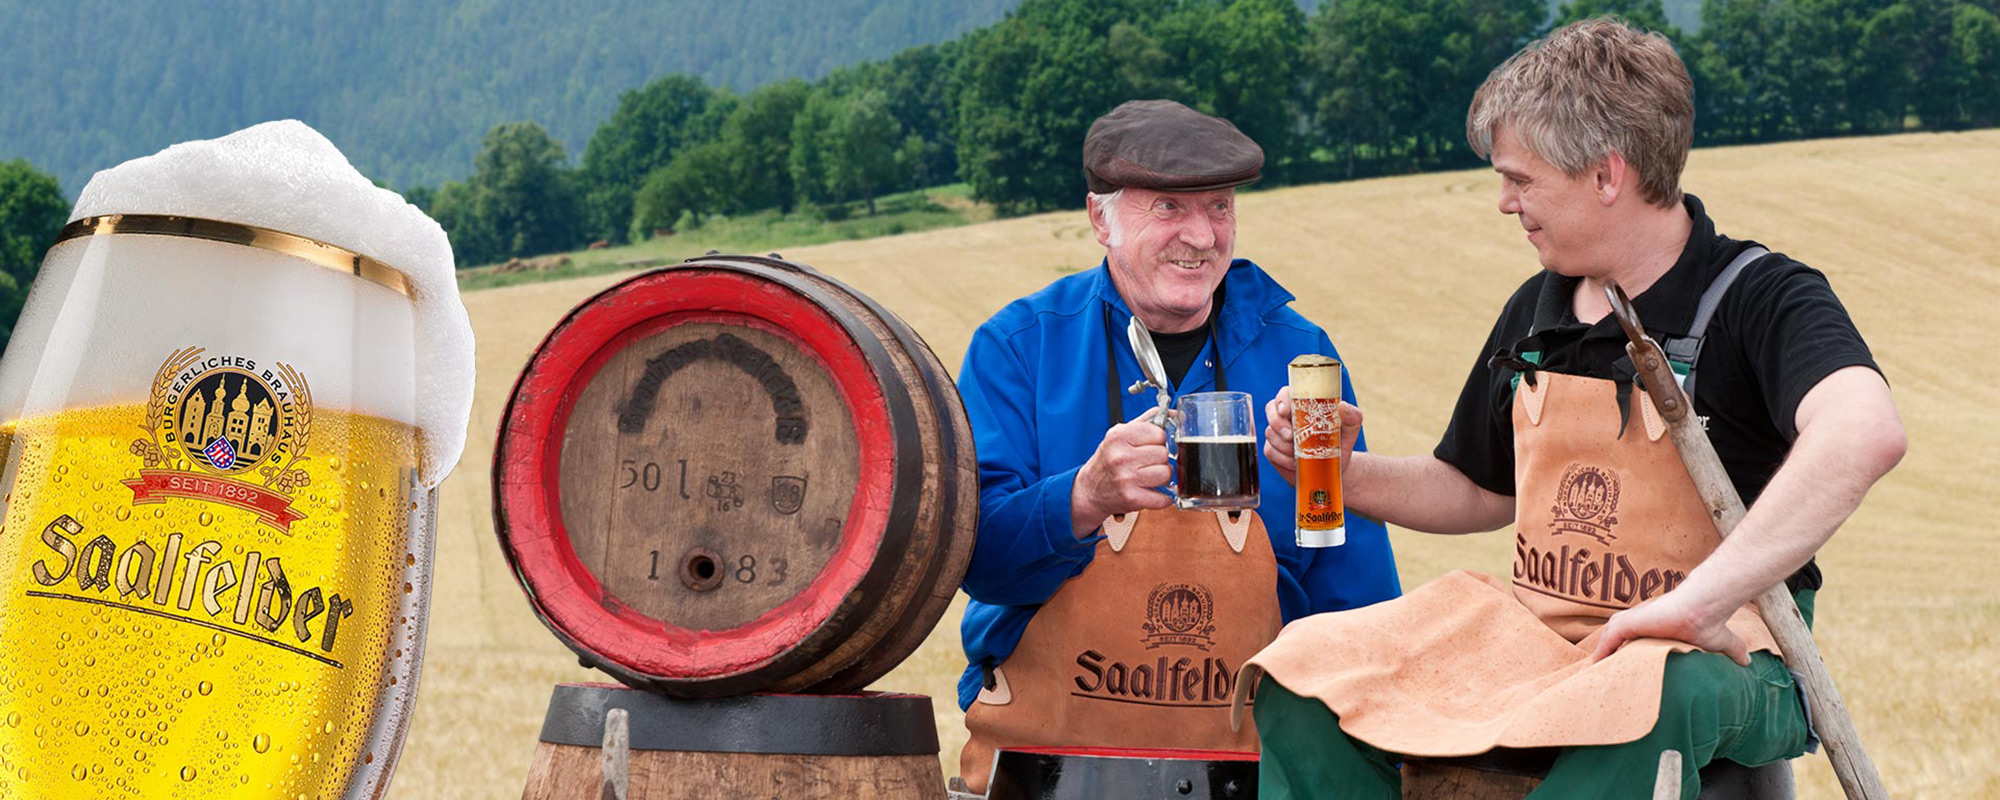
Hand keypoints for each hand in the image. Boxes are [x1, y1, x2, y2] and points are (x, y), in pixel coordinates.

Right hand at [1072, 409, 1175, 535]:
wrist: (1088, 490)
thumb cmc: (1107, 461)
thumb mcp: (1119, 435)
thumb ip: (1146, 422)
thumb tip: (1174, 414)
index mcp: (1119, 436)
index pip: (1159, 433)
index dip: (1158, 441)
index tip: (1150, 446)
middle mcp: (1121, 456)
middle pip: (1163, 454)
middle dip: (1159, 460)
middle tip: (1147, 464)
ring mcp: (1126, 478)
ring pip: (1166, 473)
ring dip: (1161, 478)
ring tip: (1148, 477)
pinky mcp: (1131, 498)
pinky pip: (1163, 498)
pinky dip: (1162, 498)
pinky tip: (1152, 492)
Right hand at [1263, 388, 1362, 485]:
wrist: (1334, 468)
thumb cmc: (1340, 443)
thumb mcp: (1350, 429)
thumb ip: (1352, 416)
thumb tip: (1343, 406)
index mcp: (1302, 404)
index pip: (1285, 394)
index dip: (1281, 400)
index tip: (1286, 410)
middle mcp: (1287, 416)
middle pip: (1270, 410)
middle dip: (1278, 423)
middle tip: (1290, 436)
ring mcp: (1278, 433)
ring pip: (1270, 433)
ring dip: (1283, 445)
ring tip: (1299, 454)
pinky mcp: (1273, 449)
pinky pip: (1269, 451)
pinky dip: (1281, 459)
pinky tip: (1294, 463)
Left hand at [1590, 591, 1747, 665]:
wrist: (1704, 609)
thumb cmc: (1709, 623)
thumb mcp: (1720, 642)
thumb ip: (1732, 651)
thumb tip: (1749, 663)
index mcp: (1653, 632)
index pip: (1632, 647)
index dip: (1626, 661)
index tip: (1623, 680)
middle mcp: (1640, 626)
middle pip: (1615, 646)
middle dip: (1608, 662)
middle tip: (1602, 683)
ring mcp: (1632, 623)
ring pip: (1608, 644)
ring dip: (1600, 660)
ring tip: (1593, 680)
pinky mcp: (1627, 623)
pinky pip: (1607, 641)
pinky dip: (1599, 654)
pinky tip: (1594, 669)